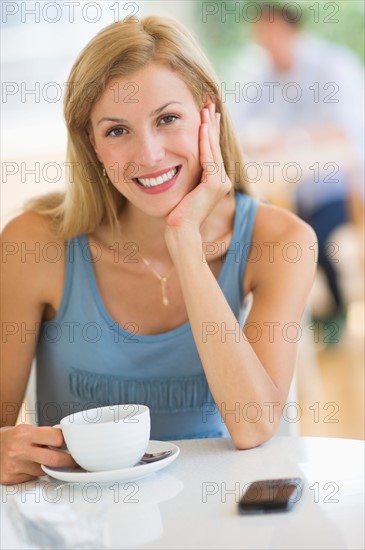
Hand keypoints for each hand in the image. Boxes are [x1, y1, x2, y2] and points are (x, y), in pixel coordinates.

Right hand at [0, 424, 77, 484]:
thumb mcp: (27, 429)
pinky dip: (36, 473)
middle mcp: (19, 450)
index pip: (56, 438)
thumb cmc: (11, 437)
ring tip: (46, 460)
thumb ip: (45, 435)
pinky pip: (32, 478)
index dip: (65, 441)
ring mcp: (15, 466)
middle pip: (54, 459)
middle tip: (74, 460)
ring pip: (44, 471)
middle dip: (68, 461)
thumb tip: (66, 440)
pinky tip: (31, 466)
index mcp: (25, 433)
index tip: (71, 444)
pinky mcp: (11, 479)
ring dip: (50, 467)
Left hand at [165, 103, 231, 232]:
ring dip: (209, 127)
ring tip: (206, 108)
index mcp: (216, 181)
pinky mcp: (214, 184)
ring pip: (212, 149)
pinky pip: (208, 157)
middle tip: (210, 103)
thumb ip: (186, 177)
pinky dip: (205, 141)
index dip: (210, 132)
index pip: (212, 151)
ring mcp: (220, 182)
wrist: (180, 230)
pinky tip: (202, 126)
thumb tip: (174, 164)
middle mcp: (222, 181)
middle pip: (215, 146)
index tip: (206, 114)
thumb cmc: (176, 214)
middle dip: (212, 124)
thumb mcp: (183, 190)